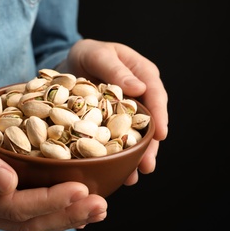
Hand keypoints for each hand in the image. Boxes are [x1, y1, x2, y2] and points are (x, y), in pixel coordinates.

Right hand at [0, 106, 106, 230]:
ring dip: (66, 216)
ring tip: (98, 208)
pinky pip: (26, 210)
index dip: (50, 200)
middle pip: (30, 221)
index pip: (16, 206)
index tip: (82, 188)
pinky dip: (53, 209)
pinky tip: (75, 202)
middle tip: (102, 206)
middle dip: (67, 214)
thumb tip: (8, 183)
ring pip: (31, 221)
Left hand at [63, 39, 168, 184]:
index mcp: (142, 74)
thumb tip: (140, 88)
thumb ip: (116, 70)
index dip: (159, 116)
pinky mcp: (109, 122)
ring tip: (133, 177)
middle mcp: (138, 95)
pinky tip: (115, 170)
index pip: (156, 95)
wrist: (68, 63)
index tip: (161, 135)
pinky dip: (116, 153)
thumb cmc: (86, 53)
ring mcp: (124, 111)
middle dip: (149, 146)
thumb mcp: (98, 55)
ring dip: (134, 157)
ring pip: (133, 135)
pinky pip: (115, 138)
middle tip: (147, 167)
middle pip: (148, 122)